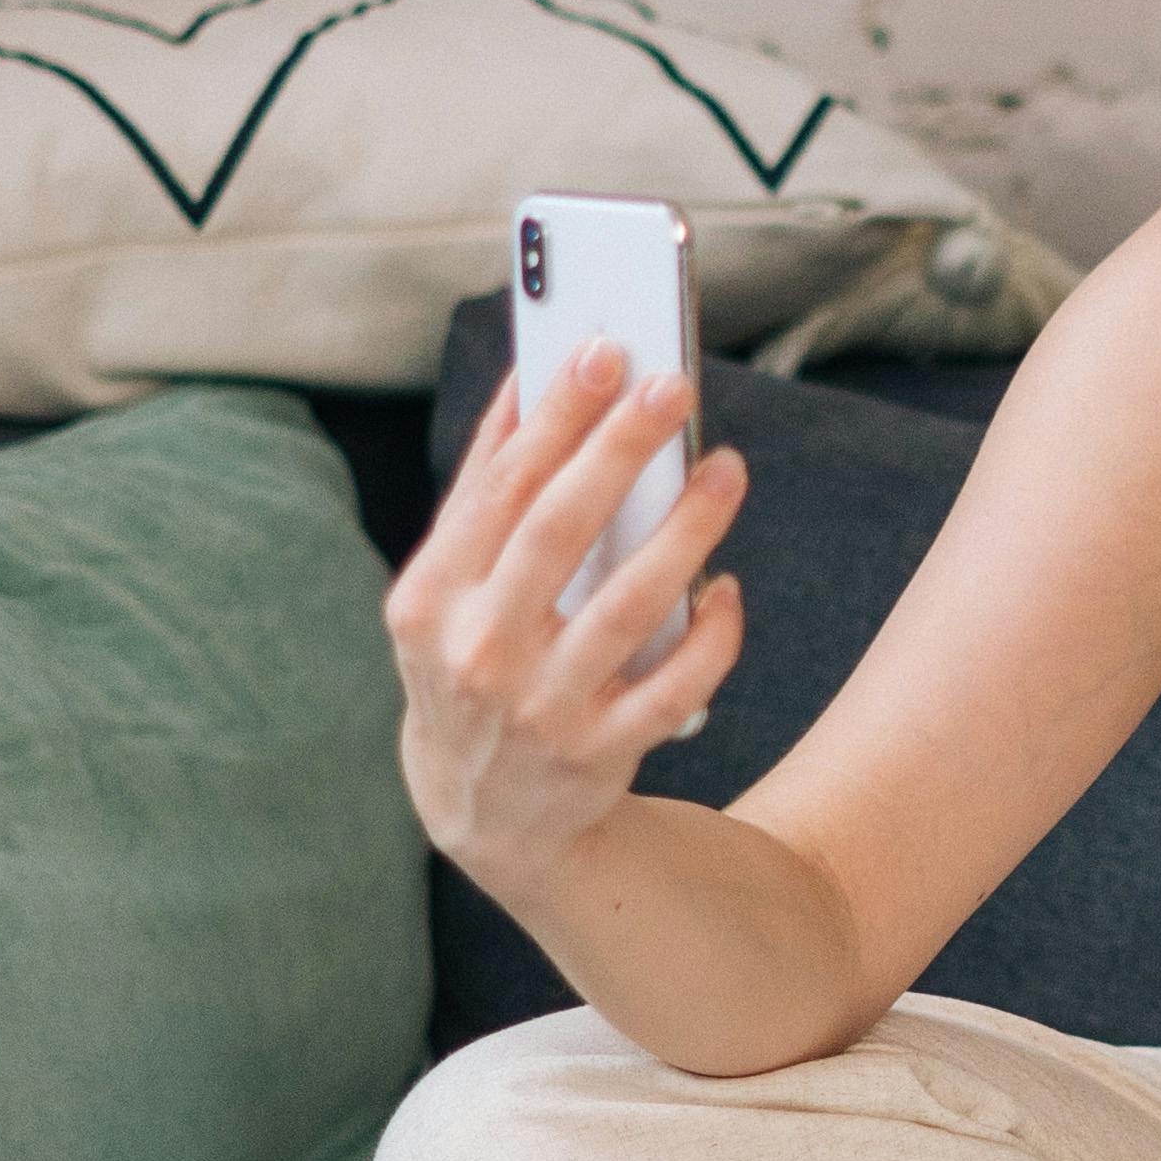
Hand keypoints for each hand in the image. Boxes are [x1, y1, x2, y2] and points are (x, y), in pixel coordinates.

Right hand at [382, 346, 749, 898]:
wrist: (486, 810)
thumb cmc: (473, 660)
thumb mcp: (448, 588)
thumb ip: (483, 490)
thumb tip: (531, 380)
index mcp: (432, 598)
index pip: (499, 488)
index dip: (554, 416)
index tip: (603, 349)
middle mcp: (479, 652)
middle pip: (559, 530)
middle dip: (619, 448)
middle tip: (672, 385)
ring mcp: (541, 707)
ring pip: (631, 602)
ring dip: (688, 527)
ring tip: (727, 467)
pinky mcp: (601, 751)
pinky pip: (677, 683)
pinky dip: (712, 631)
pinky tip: (726, 586)